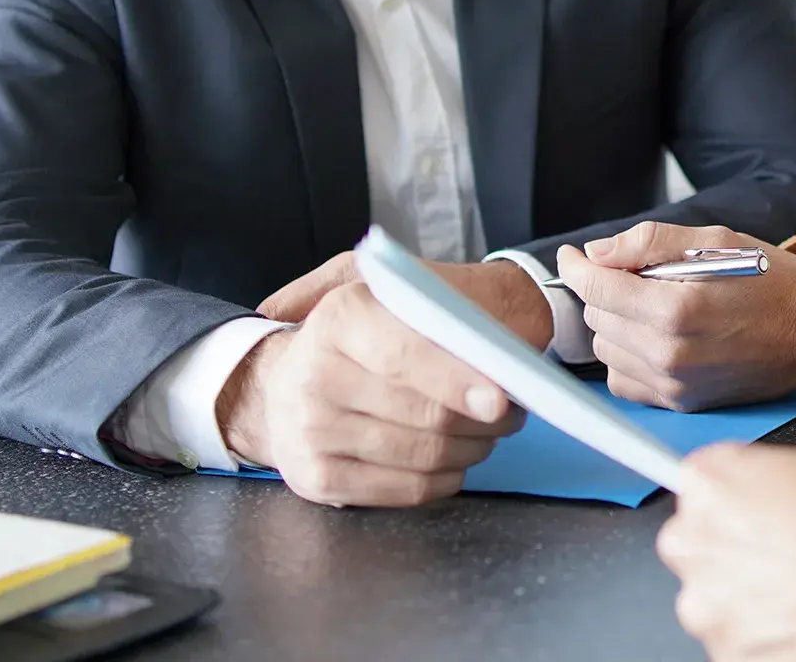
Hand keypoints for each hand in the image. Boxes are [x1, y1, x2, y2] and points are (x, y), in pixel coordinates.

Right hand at [217, 249, 552, 506]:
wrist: (285, 385)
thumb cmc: (361, 341)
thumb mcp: (390, 305)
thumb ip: (438, 319)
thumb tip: (498, 356)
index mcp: (339, 318)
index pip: (405, 356)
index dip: (457, 381)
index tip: (500, 400)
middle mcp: (315, 374)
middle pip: (424, 413)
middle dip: (483, 421)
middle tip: (511, 415)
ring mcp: (310, 431)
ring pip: (422, 455)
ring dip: (471, 449)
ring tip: (487, 434)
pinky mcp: (315, 478)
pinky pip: (406, 489)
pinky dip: (445, 479)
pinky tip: (455, 461)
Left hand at [557, 222, 795, 409]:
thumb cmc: (774, 281)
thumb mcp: (718, 241)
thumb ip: (651, 241)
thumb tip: (597, 252)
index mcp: (677, 308)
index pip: (596, 286)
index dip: (577, 265)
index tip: (574, 255)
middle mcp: (669, 352)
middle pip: (597, 316)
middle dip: (607, 289)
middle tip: (641, 274)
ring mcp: (674, 383)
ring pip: (606, 349)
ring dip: (616, 323)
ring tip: (654, 306)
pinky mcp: (680, 402)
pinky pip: (623, 381)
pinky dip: (628, 357)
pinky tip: (656, 337)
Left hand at [656, 443, 795, 661]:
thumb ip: (767, 481)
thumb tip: (773, 496)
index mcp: (708, 482)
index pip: (702, 487)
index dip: (736, 503)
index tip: (754, 515)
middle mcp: (692, 540)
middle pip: (698, 546)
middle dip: (732, 554)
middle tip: (783, 558)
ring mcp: (704, 603)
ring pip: (716, 601)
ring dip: (747, 600)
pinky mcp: (725, 651)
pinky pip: (739, 641)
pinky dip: (764, 636)